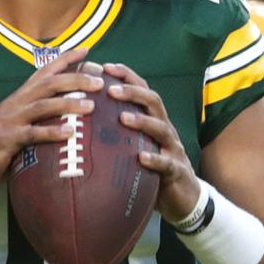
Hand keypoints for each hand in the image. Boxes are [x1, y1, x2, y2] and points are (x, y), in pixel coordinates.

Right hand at [0, 48, 103, 193]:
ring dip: (69, 104)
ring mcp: (11, 120)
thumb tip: (70, 119)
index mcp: (20, 97)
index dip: (66, 59)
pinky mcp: (7, 139)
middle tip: (100, 81)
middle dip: (76, 80)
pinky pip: (32, 134)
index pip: (45, 70)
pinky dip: (52, 132)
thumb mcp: (18, 125)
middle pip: (49, 84)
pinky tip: (70, 133)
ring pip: (43, 105)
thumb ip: (39, 118)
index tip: (87, 50)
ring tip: (91, 106)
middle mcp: (17, 103)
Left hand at [102, 62, 200, 221]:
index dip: (127, 76)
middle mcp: (165, 128)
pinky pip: (166, 163)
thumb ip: (117, 132)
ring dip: (142, 121)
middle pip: (153, 102)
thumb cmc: (152, 168)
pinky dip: (154, 159)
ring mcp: (172, 148)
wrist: (182, 197)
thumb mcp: (135, 145)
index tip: (105, 67)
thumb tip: (81, 120)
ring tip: (122, 118)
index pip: (142, 90)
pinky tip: (140, 158)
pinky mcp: (176, 171)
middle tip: (110, 90)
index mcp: (154, 119)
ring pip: (161, 128)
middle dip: (132, 92)